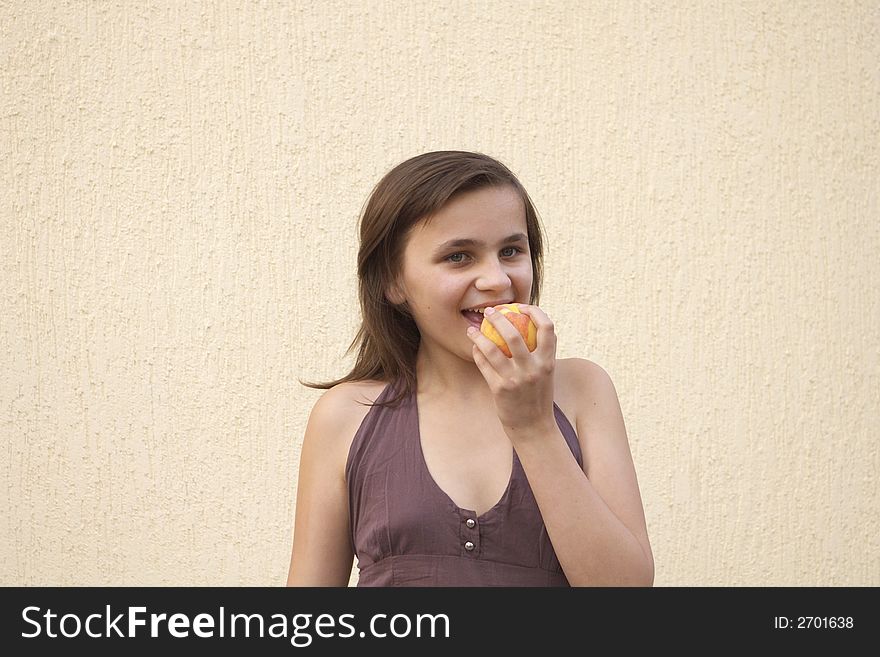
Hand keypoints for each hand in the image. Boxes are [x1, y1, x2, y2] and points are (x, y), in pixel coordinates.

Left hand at [467, 304, 557, 438]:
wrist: (533, 427)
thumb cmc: (538, 396)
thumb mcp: (547, 373)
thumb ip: (543, 352)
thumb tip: (535, 325)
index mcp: (549, 362)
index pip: (547, 328)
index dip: (535, 312)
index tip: (522, 306)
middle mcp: (534, 368)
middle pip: (515, 333)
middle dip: (499, 317)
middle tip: (490, 311)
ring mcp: (516, 379)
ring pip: (492, 348)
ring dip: (479, 334)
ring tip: (472, 328)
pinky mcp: (500, 389)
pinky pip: (484, 364)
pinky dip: (477, 352)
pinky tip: (474, 347)